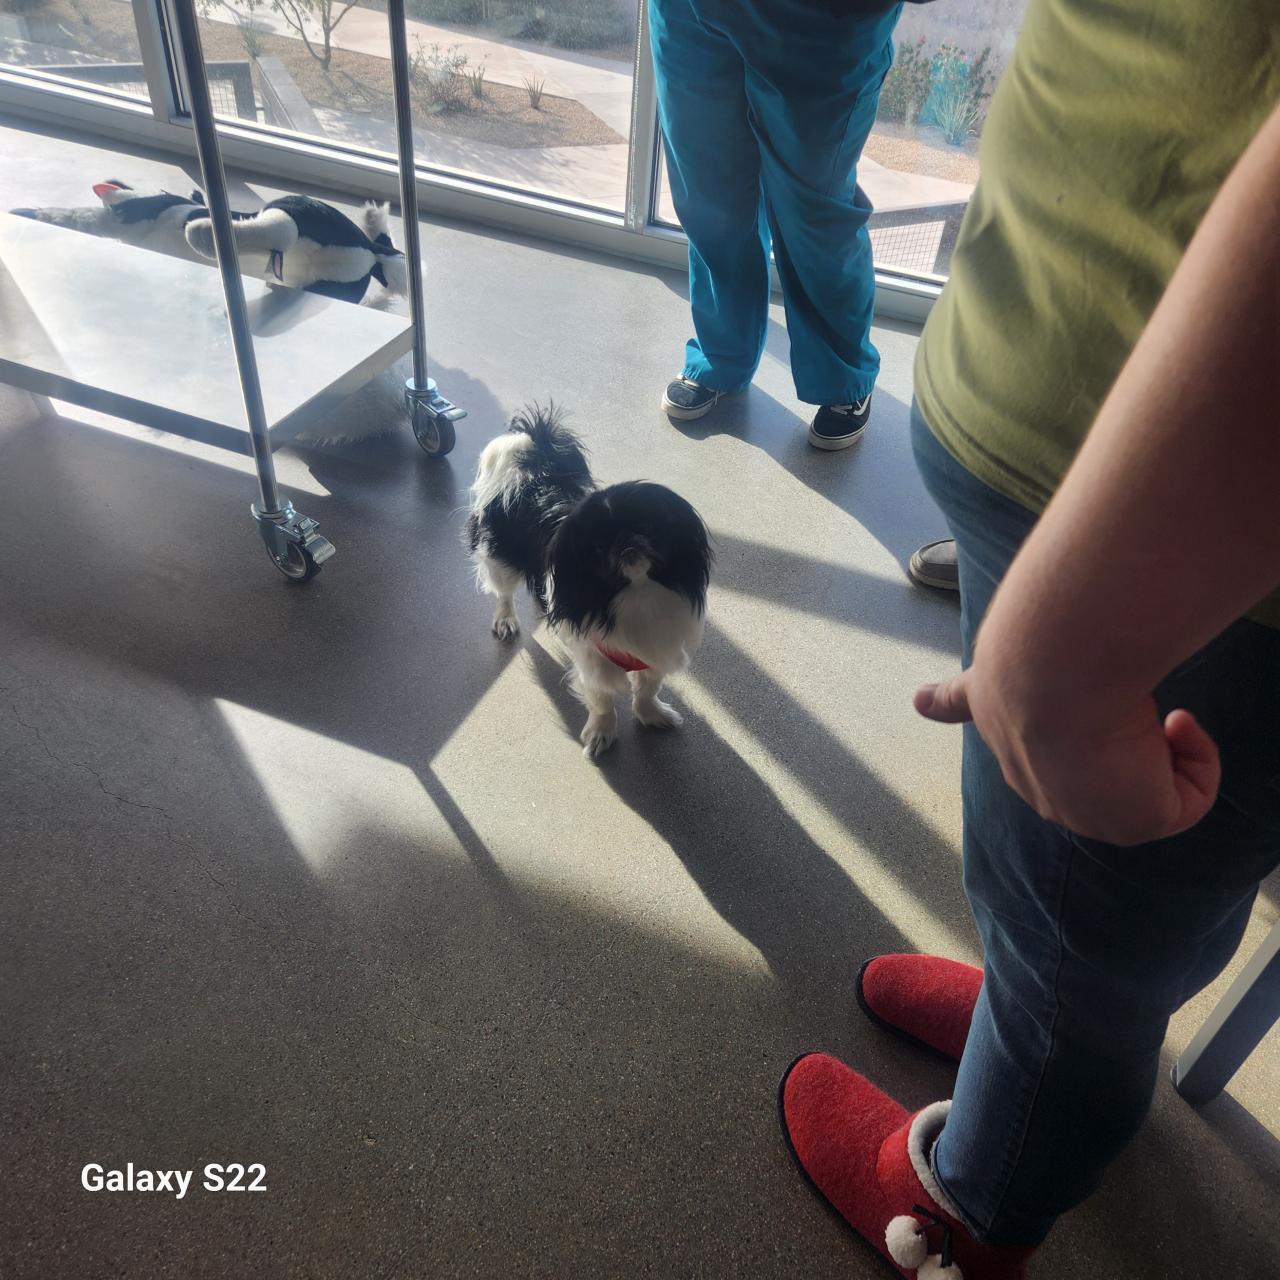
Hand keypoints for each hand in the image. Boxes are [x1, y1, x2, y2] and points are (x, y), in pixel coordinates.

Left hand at [914, 667, 1220, 845]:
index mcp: (1008, 745)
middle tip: (1134, 704)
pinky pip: (1192, 796)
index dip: (1008, 733)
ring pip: (1150, 782)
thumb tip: (918, 703)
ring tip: (1147, 709)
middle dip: (1125, 742)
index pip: (1009, 748)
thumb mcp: (979, 677)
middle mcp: (1046, 785)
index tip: (955, 716)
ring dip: (1163, 743)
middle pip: (1092, 778)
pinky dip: (1197, 758)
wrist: (1051, 668)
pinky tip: (1172, 722)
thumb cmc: (1022, 661)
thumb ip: (957, 697)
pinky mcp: (1142, 819)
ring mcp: (1092, 810)